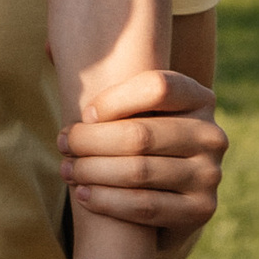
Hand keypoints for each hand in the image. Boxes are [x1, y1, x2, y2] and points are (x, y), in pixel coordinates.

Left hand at [59, 69, 225, 243]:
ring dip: (92, 171)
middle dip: (90, 141)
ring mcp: (211, 174)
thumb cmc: (137, 137)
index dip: (113, 100)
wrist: (166, 193)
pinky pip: (145, 205)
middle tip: (62, 144)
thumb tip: (45, 48)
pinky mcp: (202, 210)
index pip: (157, 87)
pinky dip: (107, 200)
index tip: (85, 114)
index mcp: (199, 97)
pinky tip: (83, 194)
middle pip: (140, 134)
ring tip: (67, 169)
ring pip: (138, 171)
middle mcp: (213, 134)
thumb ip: (100, 74)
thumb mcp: (131, 105)